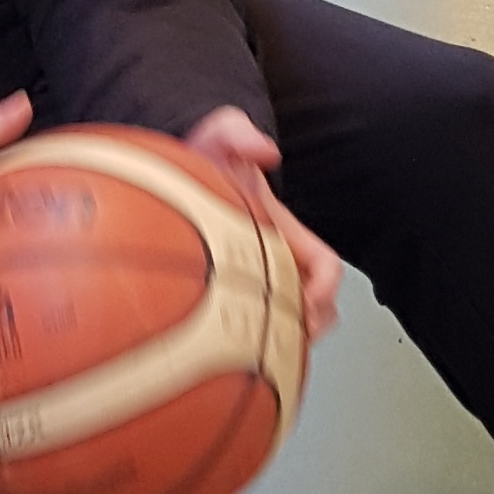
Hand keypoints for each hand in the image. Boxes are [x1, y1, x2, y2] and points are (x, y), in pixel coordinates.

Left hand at [183, 105, 341, 342]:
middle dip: (308, 328)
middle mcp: (275, 262)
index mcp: (284, 234)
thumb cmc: (198, 161)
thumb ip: (238, 131)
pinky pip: (250, 336)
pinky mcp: (228, 301)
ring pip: (287, 327)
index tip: (305, 305)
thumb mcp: (217, 136)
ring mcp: (255, 283)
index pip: (326, 268)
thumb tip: (266, 151)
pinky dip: (248, 351)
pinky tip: (220, 363)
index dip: (324, 290)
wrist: (166, 179)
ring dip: (284, 343)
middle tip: (281, 343)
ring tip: (256, 355)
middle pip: (317, 309)